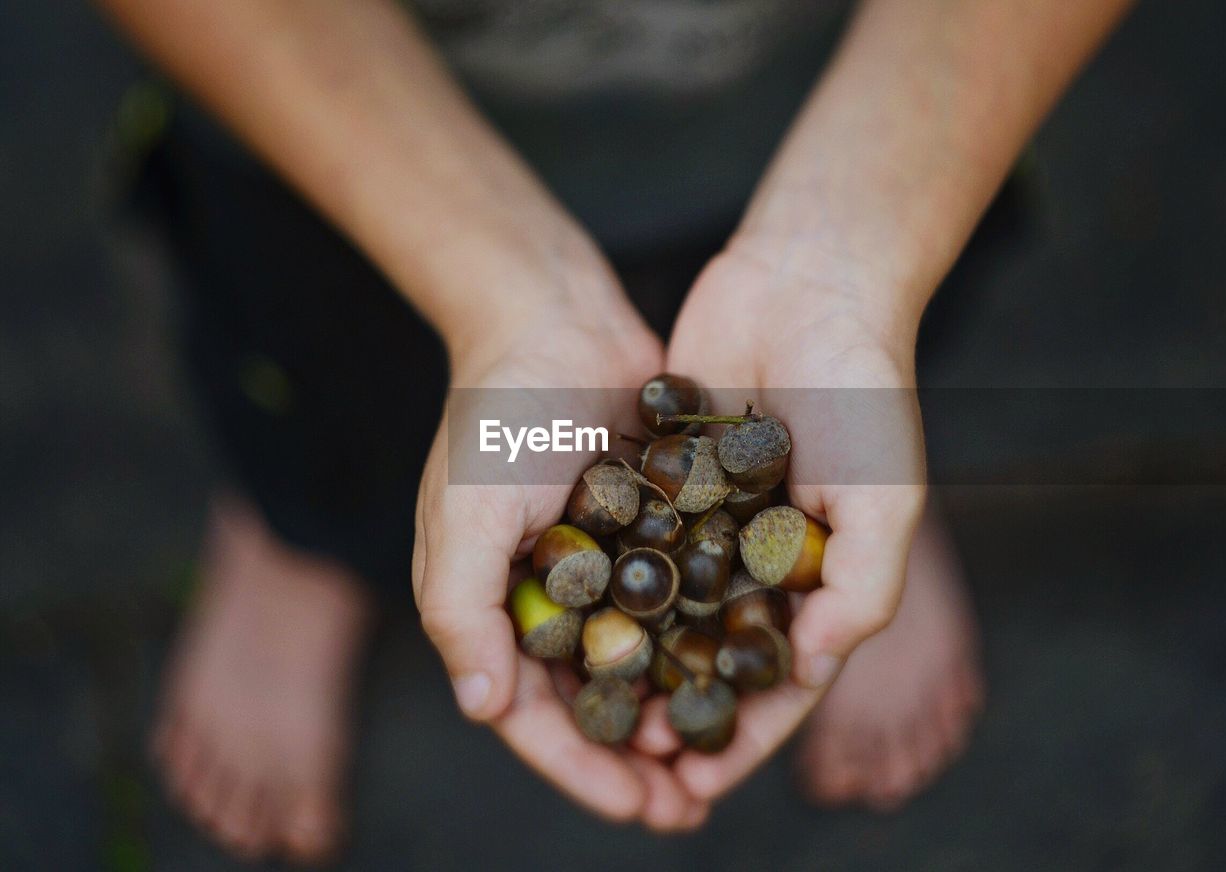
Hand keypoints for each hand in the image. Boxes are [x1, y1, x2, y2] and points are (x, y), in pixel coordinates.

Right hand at [412, 293, 711, 829]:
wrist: (555, 322)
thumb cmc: (494, 419)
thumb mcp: (462, 514)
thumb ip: (463, 611)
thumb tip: (483, 708)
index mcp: (496, 610)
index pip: (534, 717)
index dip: (584, 769)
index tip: (640, 807)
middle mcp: (552, 601)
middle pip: (598, 705)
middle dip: (641, 759)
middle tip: (694, 801)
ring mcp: (607, 569)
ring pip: (648, 665)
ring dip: (681, 711)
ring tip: (728, 751)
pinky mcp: (655, 532)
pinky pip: (683, 604)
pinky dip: (706, 642)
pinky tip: (749, 669)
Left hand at [639, 242, 926, 800]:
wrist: (809, 283)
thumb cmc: (866, 393)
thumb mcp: (886, 499)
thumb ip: (861, 589)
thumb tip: (812, 667)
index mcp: (823, 576)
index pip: (782, 680)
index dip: (743, 737)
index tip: (695, 786)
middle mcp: (763, 557)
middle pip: (713, 657)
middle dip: (676, 713)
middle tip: (626, 762)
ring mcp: (712, 518)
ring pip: (666, 612)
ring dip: (634, 662)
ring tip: (588, 709)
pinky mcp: (668, 478)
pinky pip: (635, 544)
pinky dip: (609, 584)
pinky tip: (566, 621)